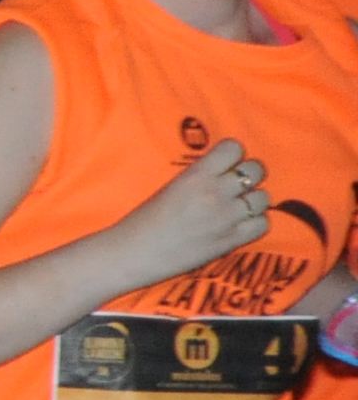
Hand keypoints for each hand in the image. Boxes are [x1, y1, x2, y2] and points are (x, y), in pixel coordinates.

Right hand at [108, 140, 271, 290]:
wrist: (136, 251)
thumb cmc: (144, 218)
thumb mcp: (170, 187)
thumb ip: (198, 178)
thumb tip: (220, 173)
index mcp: (196, 174)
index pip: (234, 148)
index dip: (232, 155)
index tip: (224, 164)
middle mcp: (216, 192)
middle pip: (255, 169)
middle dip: (248, 174)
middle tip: (236, 185)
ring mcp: (228, 216)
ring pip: (263, 197)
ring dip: (252, 200)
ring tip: (237, 207)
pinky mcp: (233, 239)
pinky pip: (263, 223)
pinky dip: (255, 222)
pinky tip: (240, 224)